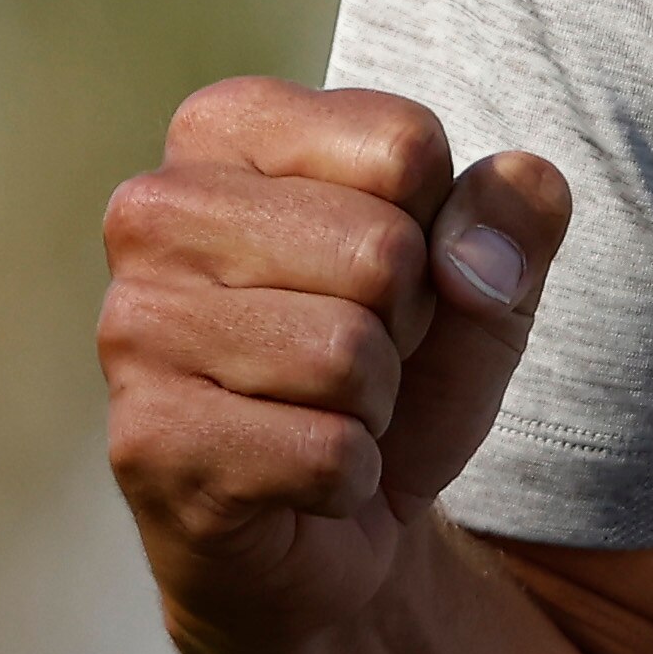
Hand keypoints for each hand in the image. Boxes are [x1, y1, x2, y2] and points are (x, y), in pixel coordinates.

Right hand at [100, 78, 574, 653]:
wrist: (332, 528)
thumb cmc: (393, 362)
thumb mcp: (489, 267)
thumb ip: (518, 210)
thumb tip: (474, 256)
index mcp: (229, 126)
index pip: (406, 145)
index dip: (437, 225)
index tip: (385, 273)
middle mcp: (157, 209)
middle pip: (380, 249)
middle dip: (405, 322)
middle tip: (353, 352)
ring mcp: (134, 325)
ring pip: (347, 354)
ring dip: (372, 403)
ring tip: (323, 408)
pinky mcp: (145, 440)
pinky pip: (323, 453)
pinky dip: (347, 478)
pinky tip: (299, 476)